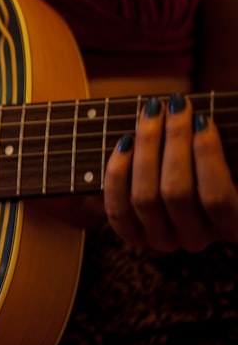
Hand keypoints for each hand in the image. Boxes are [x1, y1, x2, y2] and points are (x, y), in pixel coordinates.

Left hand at [104, 94, 237, 251]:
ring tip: (151, 114)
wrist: (184, 184)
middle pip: (176, 193)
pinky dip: (117, 173)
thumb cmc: (211, 164)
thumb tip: (204, 124)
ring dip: (146, 149)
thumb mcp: (228, 159)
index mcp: (230, 226)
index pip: (216, 199)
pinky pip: (118, 207)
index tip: (202, 119)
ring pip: (145, 197)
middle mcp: (195, 239)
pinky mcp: (132, 233)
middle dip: (174, 142)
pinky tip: (125, 142)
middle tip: (174, 106)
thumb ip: (221, 148)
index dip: (207, 157)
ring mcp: (161, 239)